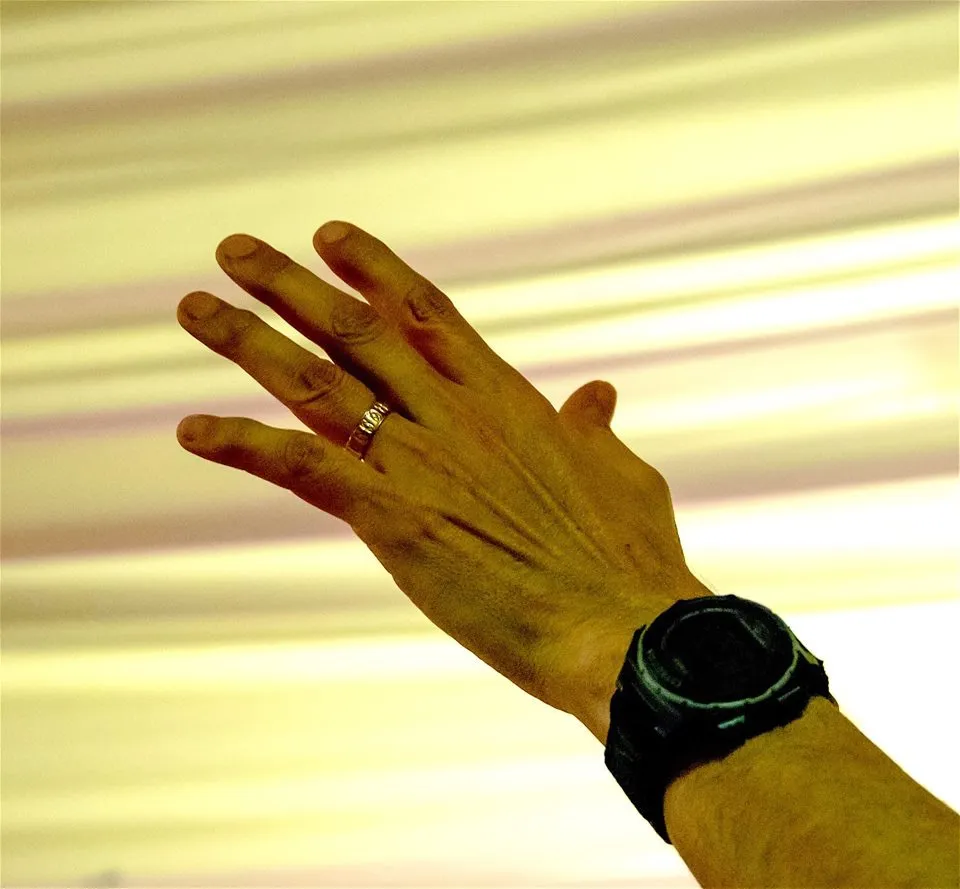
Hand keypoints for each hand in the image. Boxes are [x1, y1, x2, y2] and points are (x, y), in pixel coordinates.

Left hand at [175, 221, 711, 740]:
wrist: (622, 628)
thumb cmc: (630, 559)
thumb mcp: (620, 475)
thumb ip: (594, 429)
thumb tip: (596, 394)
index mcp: (504, 398)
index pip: (424, 311)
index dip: (372, 268)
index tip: (329, 236)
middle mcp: (453, 415)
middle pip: (355, 330)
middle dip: (288, 285)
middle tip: (235, 251)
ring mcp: (420, 463)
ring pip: (316, 384)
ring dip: (249, 340)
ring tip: (195, 307)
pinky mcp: (393, 521)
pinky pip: (303, 468)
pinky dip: (244, 444)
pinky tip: (193, 429)